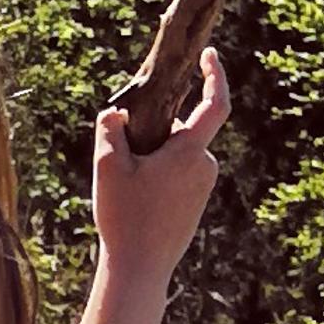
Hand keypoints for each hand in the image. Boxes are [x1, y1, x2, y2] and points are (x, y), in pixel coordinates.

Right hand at [90, 51, 227, 291]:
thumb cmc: (125, 217)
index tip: (210, 54)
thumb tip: (118, 113)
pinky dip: (157, 173)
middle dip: (153, 129)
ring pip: (176, 154)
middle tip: (120, 148)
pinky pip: (177, 174)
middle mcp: (205, 168)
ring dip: (152, 155)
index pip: (215, 104)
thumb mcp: (108, 165)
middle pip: (180, 130)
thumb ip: (111, 128)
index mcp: (191, 153)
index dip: (215, 75)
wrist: (140, 269)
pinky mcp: (195, 204)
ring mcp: (202, 188)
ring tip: (123, 183)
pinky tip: (134, 199)